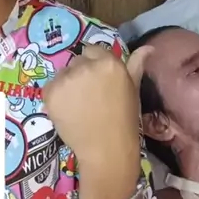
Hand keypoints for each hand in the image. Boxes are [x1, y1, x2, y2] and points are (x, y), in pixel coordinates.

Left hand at [43, 44, 152, 191]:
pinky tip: (68, 112)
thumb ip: (136, 65)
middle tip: (89, 97)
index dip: (94, 66)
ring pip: (62, 74)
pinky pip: (50, 88)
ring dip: (67, 85)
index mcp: (109, 63)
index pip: (93, 51)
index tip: (98, 84)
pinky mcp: (51, 93)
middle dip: (81, 75)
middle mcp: (86, 66)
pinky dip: (56, 98)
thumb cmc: (124, 121)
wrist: (107, 151)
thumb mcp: (133, 90)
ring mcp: (67, 80)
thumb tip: (148, 47)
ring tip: (78, 106)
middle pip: (76, 62)